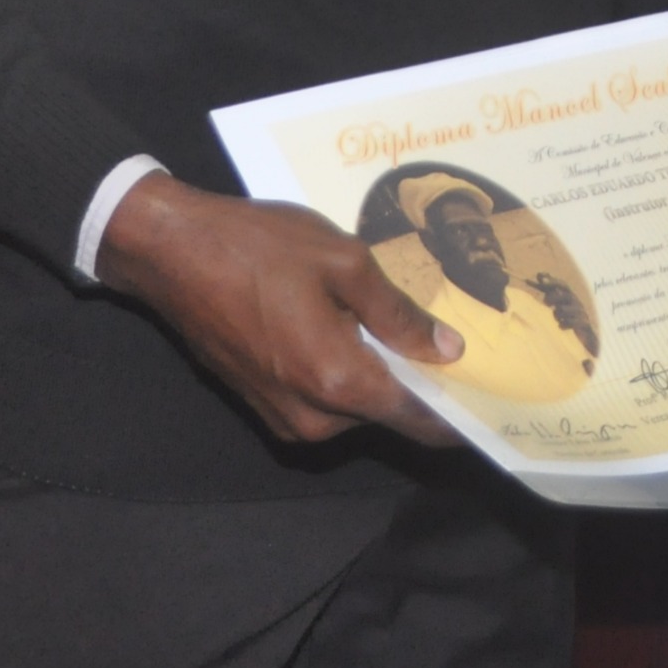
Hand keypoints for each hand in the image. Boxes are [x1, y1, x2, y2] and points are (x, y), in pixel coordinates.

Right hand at [91, 173, 463, 446]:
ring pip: (355, 407)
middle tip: (454, 340)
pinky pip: (323, 400)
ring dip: (379, 375)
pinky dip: (345, 373)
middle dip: (420, 384)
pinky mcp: (264, 406)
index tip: (496, 400)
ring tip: (402, 324)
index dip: (458, 413)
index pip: (417, 419)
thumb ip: (397, 312)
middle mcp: (313, 417)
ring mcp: (283, 418)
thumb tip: (447, 349)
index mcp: (338, 382)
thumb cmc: (258, 248)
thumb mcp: (342, 261)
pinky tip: (352, 327)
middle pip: (387, 414)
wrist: (171, 254)